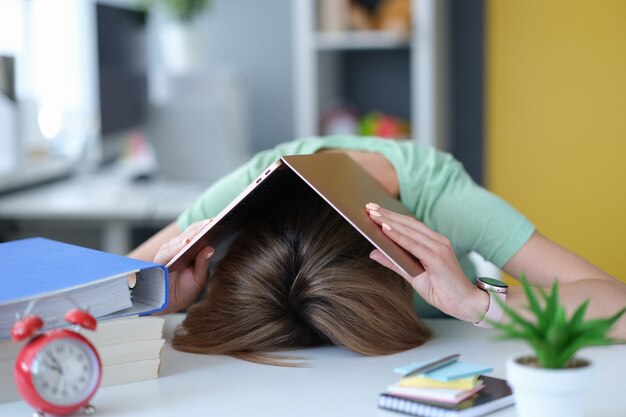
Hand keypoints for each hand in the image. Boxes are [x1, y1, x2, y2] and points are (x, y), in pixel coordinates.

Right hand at [154, 220, 214, 313]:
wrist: (164, 304)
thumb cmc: (182, 291)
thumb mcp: (198, 279)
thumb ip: (203, 264)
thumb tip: (210, 248)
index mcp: (190, 249)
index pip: (200, 233)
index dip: (210, 227)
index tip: (223, 220)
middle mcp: (178, 247)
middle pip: (192, 232)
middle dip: (204, 227)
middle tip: (216, 221)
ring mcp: (168, 251)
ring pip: (181, 238)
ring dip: (193, 234)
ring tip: (204, 228)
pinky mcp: (159, 259)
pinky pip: (170, 251)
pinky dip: (178, 247)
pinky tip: (187, 243)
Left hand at [365, 203, 488, 322]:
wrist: (466, 305)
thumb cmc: (442, 291)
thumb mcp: (413, 275)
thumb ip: (395, 262)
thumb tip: (372, 252)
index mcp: (434, 243)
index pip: (410, 225)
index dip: (392, 216)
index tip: (374, 209)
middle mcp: (438, 241)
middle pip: (408, 224)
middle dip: (387, 215)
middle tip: (369, 207)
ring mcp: (439, 248)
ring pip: (409, 231)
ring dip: (389, 221)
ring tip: (372, 214)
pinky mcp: (438, 258)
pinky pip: (413, 244)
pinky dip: (398, 236)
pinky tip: (385, 229)